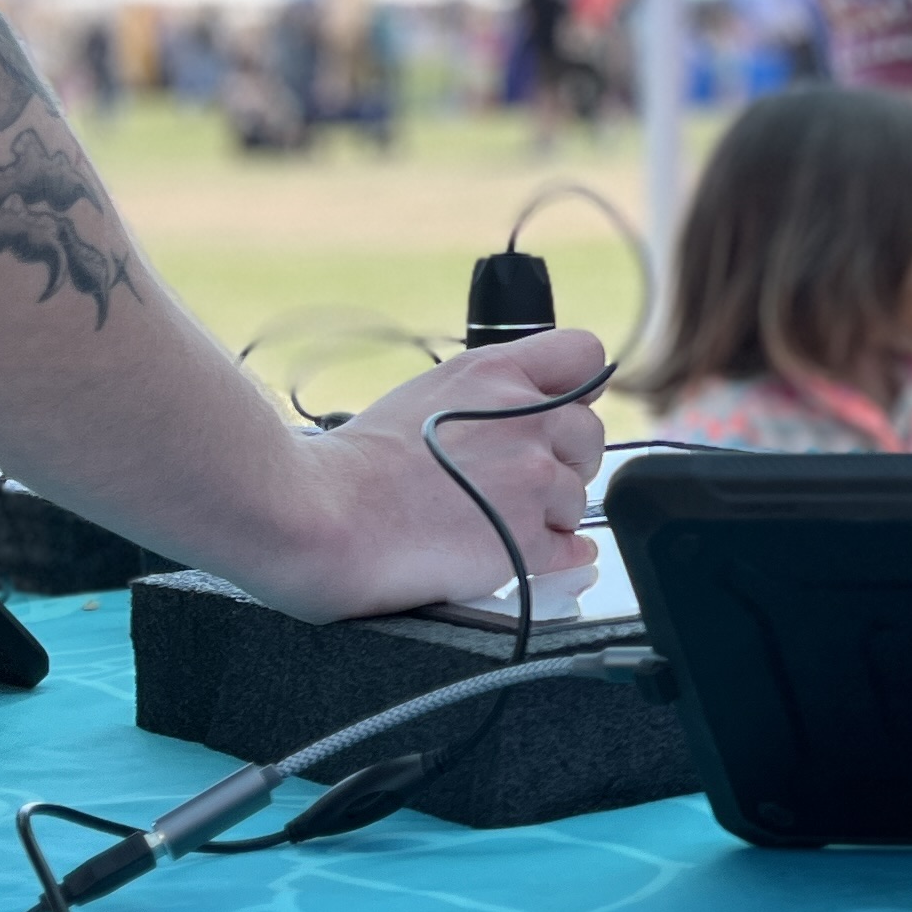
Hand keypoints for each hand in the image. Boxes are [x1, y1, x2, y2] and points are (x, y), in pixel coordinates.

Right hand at [250, 329, 609, 619]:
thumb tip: (530, 416)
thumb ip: (484, 397)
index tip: (561, 411)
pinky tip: (518, 553)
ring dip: (547, 513)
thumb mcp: (424, 396)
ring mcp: (531, 477)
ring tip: (491, 521)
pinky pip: (572, 549)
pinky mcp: (529, 536)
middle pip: (590, 433)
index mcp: (493, 372)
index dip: (577, 387)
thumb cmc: (354, 466)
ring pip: (578, 496)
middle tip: (516, 481)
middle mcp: (523, 416)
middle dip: (563, 459)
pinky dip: (553, 558)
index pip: (582, 353)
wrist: (321, 516)